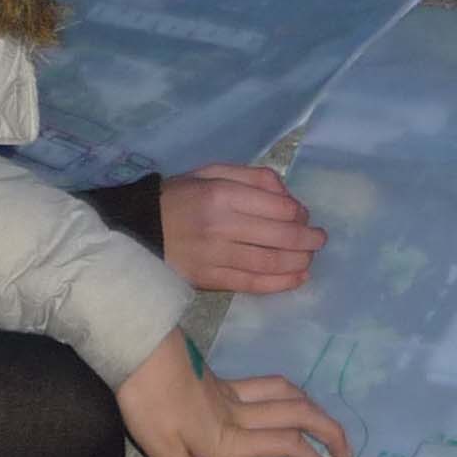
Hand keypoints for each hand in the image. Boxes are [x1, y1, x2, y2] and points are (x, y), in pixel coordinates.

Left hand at [116, 331, 366, 456]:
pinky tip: (290, 401)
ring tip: (327, 428)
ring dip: (315, 409)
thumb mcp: (164, 450)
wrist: (139, 351)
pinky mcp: (224, 383)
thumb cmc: (150, 403)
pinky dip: (291, 393)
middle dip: (330, 432)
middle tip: (349, 453)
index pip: (286, 445)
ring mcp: (235, 395)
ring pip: (289, 396)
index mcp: (230, 438)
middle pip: (299, 415)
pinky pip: (271, 385)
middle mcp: (241, 415)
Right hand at [160, 165, 327, 295]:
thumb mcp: (211, 172)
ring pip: (270, 261)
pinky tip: (297, 279)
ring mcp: (216, 255)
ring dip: (299, 261)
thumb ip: (252, 178)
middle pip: (280, 235)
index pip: (278, 206)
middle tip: (319, 240)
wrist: (137, 231)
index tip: (304, 216)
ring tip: (310, 258)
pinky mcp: (210, 280)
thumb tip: (287, 195)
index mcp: (222, 193)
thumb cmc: (178, 198)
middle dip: (308, 239)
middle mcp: (221, 225)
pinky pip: (252, 283)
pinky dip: (280, 283)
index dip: (299, 213)